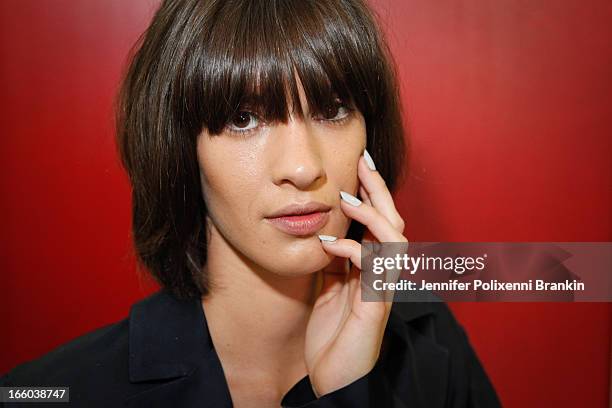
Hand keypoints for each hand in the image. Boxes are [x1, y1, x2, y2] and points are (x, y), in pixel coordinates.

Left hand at [304, 151, 406, 396]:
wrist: (333, 382)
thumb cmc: (332, 339)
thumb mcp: (329, 292)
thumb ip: (334, 265)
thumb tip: (326, 235)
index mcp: (371, 271)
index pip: (378, 223)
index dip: (370, 194)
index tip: (356, 165)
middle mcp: (382, 277)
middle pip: (392, 222)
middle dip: (378, 189)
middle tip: (362, 160)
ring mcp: (382, 291)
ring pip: (394, 240)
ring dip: (372, 214)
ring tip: (347, 196)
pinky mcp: (375, 308)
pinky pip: (374, 270)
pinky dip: (353, 250)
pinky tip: (330, 244)